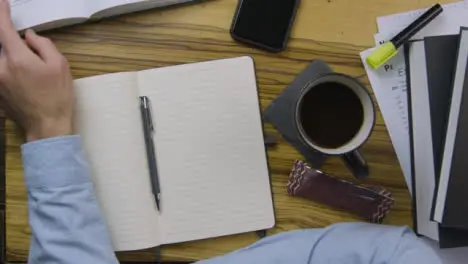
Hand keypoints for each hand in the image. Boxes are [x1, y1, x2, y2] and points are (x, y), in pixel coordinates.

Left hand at [0, 0, 73, 141]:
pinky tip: (27, 83)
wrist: (47, 127)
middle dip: (13, 42)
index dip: (0, 12)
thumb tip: (29, 35)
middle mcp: (0, 68)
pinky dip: (10, 69)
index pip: (2, 28)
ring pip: (1, 59)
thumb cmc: (58, 96)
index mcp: (17, 59)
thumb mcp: (60, 66)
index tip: (2, 2)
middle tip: (34, 57)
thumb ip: (44, 45)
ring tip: (33, 74)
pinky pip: (1, 72)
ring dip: (12, 57)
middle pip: (0, 45)